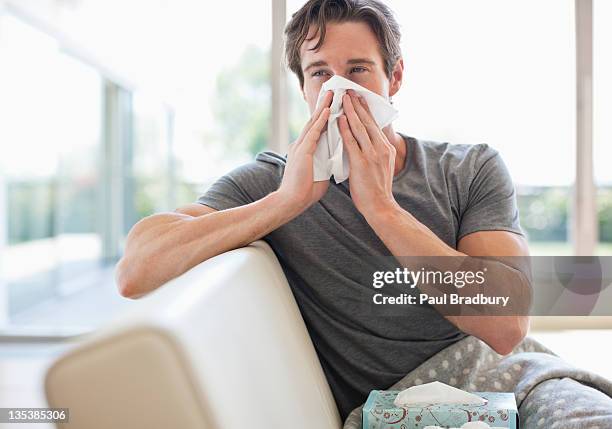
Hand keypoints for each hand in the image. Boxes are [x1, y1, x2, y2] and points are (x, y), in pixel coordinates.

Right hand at [277, 90, 332, 212]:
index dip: (324, 115)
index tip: (332, 103)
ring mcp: (301, 147)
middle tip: (331, 90)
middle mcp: (301, 144)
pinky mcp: (302, 152)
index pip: (317, 128)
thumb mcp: (320, 172)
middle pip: (314, 121)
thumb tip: (335, 159)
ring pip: (314, 123)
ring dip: (323, 108)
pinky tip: (327, 110)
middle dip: (323, 105)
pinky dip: (321, 121)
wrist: (291, 201)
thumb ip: (326, 162)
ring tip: (331, 94)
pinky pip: (314, 133)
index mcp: (305, 149)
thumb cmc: (305, 191)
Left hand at [338, 89, 399, 217]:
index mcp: (386, 148)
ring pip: (360, 128)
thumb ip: (375, 153)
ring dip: (351, 111)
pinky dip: (345, 129)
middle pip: (368, 122)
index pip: (374, 125)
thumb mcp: (381, 167)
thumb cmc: (377, 190)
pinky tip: (340, 119)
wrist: (381, 207)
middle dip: (358, 105)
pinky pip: (352, 142)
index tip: (358, 98)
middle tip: (350, 91)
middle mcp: (381, 148)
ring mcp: (372, 155)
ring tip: (343, 99)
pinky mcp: (362, 163)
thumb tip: (366, 144)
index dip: (365, 110)